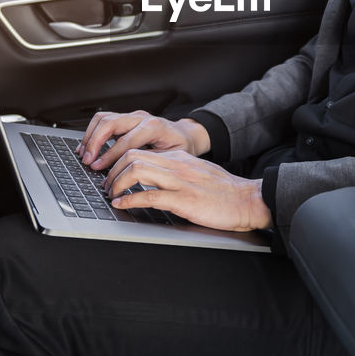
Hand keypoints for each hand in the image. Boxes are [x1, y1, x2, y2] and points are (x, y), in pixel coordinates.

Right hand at [76, 110, 210, 169]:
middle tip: (87, 160)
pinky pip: (105, 120)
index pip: (125, 141)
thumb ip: (150, 163)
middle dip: (95, 142)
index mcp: (154, 127)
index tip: (97, 167)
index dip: (109, 156)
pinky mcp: (127, 119)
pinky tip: (88, 146)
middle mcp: (142, 118)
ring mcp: (133, 116)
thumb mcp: (171, 158)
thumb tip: (129, 174)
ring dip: (90, 135)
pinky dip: (93, 131)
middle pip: (110, 123)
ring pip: (104, 118)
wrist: (186, 135)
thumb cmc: (180, 147)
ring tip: (83, 153)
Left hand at [104, 149, 272, 231]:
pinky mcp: (183, 199)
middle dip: (112, 171)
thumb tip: (153, 179)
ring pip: (136, 170)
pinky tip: (123, 204)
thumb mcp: (197, 173)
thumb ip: (176, 172)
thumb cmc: (224, 191)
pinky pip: (149, 196)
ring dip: (117, 183)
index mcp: (178, 158)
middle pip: (132, 156)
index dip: (118, 162)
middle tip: (106, 185)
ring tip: (112, 194)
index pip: (139, 150)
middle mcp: (176, 164)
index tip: (112, 176)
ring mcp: (179, 181)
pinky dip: (130, 200)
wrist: (248, 200)